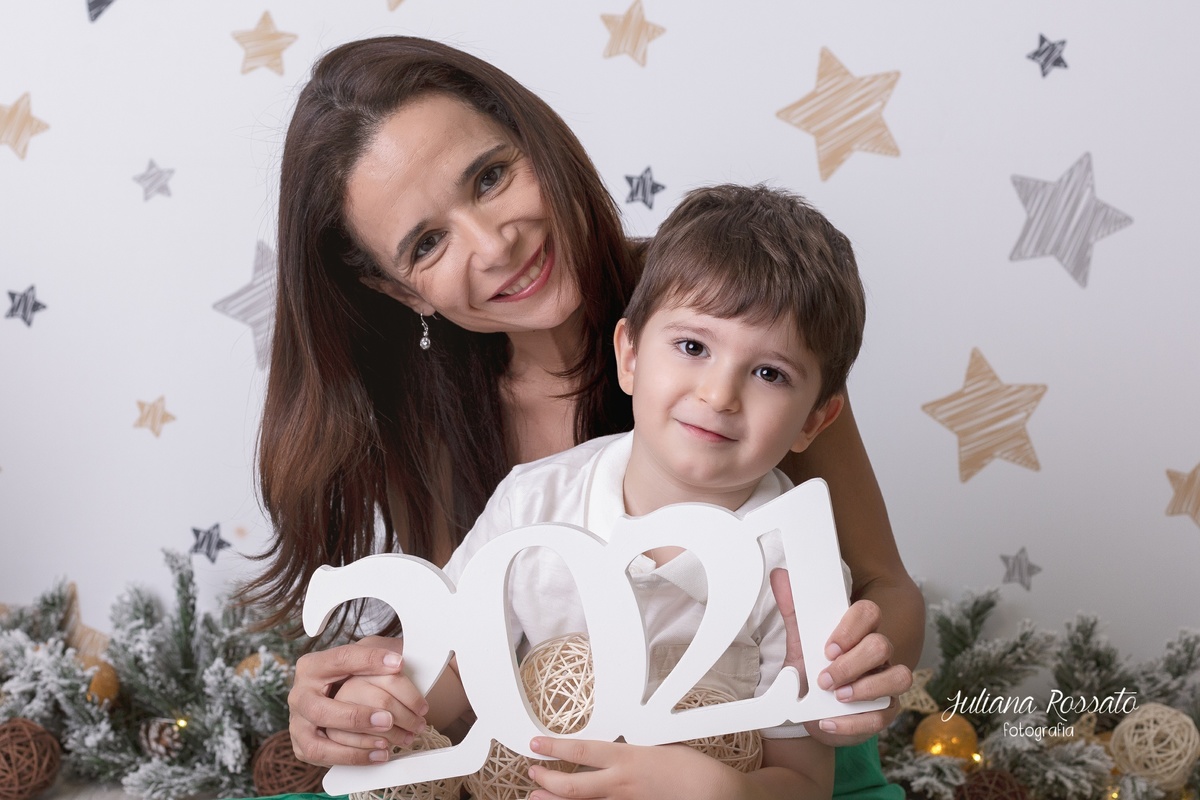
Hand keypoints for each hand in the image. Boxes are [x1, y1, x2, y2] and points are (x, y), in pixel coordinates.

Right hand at [288, 636, 408, 765]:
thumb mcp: (361, 659)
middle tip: (388, 719)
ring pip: (316, 742)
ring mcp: (297, 723)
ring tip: (385, 744)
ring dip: (353, 744)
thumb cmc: (350, 676)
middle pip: (320, 709)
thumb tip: (396, 664)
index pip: (340, 660)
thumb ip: (375, 656)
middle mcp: (300, 695)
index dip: (369, 661)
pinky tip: (378, 755)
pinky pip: (323, 757)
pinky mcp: (302, 746)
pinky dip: (352, 758)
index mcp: (312, 667)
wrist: (331, 696)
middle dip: (356, 717)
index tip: (398, 664)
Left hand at [526, 737, 733, 799]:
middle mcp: (622, 782)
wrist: (713, 793)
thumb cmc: (691, 767)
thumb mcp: (657, 744)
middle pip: (573, 786)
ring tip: (535, 798)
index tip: (536, 743)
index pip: (582, 750)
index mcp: (628, 758)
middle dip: (547, 781)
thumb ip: (631, 748)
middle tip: (532, 773)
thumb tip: (613, 748)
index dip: (554, 747)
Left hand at [769, 569, 910, 745]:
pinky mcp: (884, 711)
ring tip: (837, 696)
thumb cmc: (810, 673)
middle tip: (825, 678)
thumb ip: (793, 611)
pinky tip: (829, 721)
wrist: (807, 711)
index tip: (828, 647)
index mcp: (858, 633)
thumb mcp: (799, 643)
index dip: (851, 628)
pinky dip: (854, 722)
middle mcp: (877, 655)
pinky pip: (883, 715)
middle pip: (882, 645)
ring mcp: (885, 682)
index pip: (869, 613)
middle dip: (852, 663)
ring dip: (866, 688)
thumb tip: (780, 576)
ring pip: (899, 676)